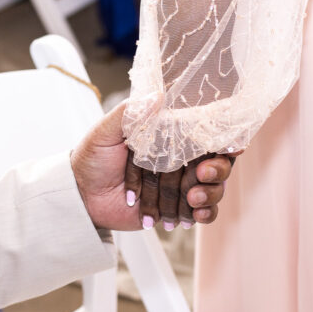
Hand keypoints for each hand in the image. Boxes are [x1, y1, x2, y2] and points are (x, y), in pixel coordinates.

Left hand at [70, 101, 233, 230]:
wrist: (80, 195)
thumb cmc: (92, 158)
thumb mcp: (105, 132)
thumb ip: (130, 114)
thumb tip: (158, 96)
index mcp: (169, 135)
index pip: (205, 133)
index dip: (223, 138)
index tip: (232, 144)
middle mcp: (180, 158)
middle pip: (217, 162)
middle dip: (218, 169)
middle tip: (202, 173)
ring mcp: (181, 183)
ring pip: (214, 187)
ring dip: (210, 193)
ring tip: (192, 199)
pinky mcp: (178, 207)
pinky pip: (204, 211)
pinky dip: (205, 213)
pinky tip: (196, 215)